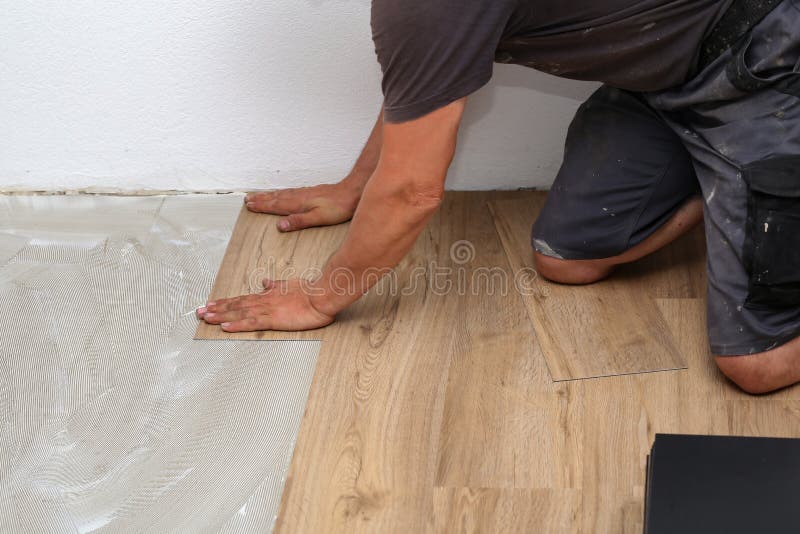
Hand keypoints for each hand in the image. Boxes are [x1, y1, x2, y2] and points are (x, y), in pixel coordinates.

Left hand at [196, 278, 334, 331]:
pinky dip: (237, 324)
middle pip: (235, 305)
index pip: (241, 299)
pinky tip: (225, 327)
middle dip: (215, 309)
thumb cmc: (309, 291)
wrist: (321, 295)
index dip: (224, 302)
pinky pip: (251, 323)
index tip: (210, 304)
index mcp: (267, 295)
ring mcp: (267, 310)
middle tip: (198, 312)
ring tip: (204, 318)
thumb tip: (266, 282)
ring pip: (238, 313)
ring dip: (220, 315)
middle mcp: (263, 301)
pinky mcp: (273, 319)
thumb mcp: (289, 285)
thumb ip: (275, 285)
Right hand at [244, 179, 362, 231]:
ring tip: (257, 195)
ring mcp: (305, 193)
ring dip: (268, 195)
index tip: (249, 206)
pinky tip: (281, 194)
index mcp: (299, 204)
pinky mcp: (311, 192)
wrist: (352, 192)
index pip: (276, 206)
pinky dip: (280, 193)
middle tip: (247, 200)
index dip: (262, 206)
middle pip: (276, 198)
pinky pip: (290, 192)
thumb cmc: (338, 207)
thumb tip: (280, 226)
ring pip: (282, 194)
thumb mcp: (319, 217)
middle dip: (261, 200)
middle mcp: (299, 197)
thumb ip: (299, 221)